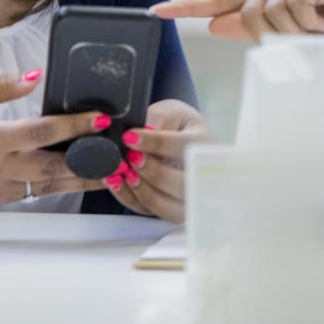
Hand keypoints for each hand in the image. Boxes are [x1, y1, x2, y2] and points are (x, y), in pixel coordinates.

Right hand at [0, 71, 110, 204]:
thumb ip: (0, 84)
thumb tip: (34, 76)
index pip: (41, 132)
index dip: (74, 126)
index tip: (100, 120)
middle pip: (55, 167)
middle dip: (90, 161)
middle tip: (119, 153)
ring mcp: (0, 187)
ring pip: (49, 186)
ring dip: (82, 180)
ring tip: (113, 171)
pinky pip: (35, 193)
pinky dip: (59, 186)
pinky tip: (79, 178)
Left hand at [104, 99, 211, 222]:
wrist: (182, 136)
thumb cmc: (176, 123)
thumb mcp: (171, 112)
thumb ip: (158, 121)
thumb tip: (141, 134)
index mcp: (205, 145)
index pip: (184, 147)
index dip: (155, 143)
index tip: (129, 137)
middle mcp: (203, 176)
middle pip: (181, 184)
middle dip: (151, 171)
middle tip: (129, 157)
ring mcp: (188, 197)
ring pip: (165, 205)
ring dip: (140, 188)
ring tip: (122, 171)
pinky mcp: (170, 209)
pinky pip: (149, 211)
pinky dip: (130, 197)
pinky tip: (118, 181)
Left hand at [151, 0, 323, 40]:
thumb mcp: (287, 35)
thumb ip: (252, 28)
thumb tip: (215, 25)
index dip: (188, 6)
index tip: (156, 12)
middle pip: (249, 12)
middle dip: (271, 38)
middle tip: (300, 44)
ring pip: (271, 11)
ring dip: (295, 33)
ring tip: (317, 33)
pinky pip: (295, 5)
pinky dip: (310, 24)